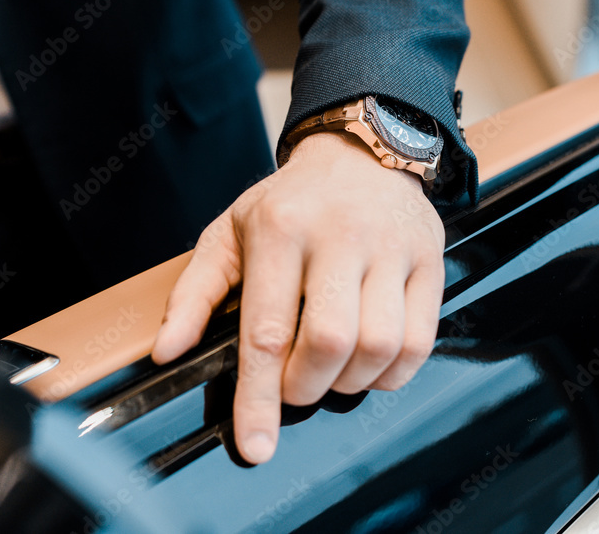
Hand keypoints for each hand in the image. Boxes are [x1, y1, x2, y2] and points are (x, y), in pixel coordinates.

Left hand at [151, 131, 444, 463]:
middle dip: (306, 387)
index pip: (268, 330)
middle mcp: (340, 235)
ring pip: (380, 346)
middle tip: (294, 385)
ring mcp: (392, 247)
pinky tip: (369, 361)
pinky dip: (392, 372)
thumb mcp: (229, 233)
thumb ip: (196, 294)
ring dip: (351, 382)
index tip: (256, 446)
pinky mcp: (430, 260)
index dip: (258, 399)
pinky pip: (419, 341)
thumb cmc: (290, 203)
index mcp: (281, 230)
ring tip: (332, 370)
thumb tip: (168, 351)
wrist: (362, 152)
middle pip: (329, 343)